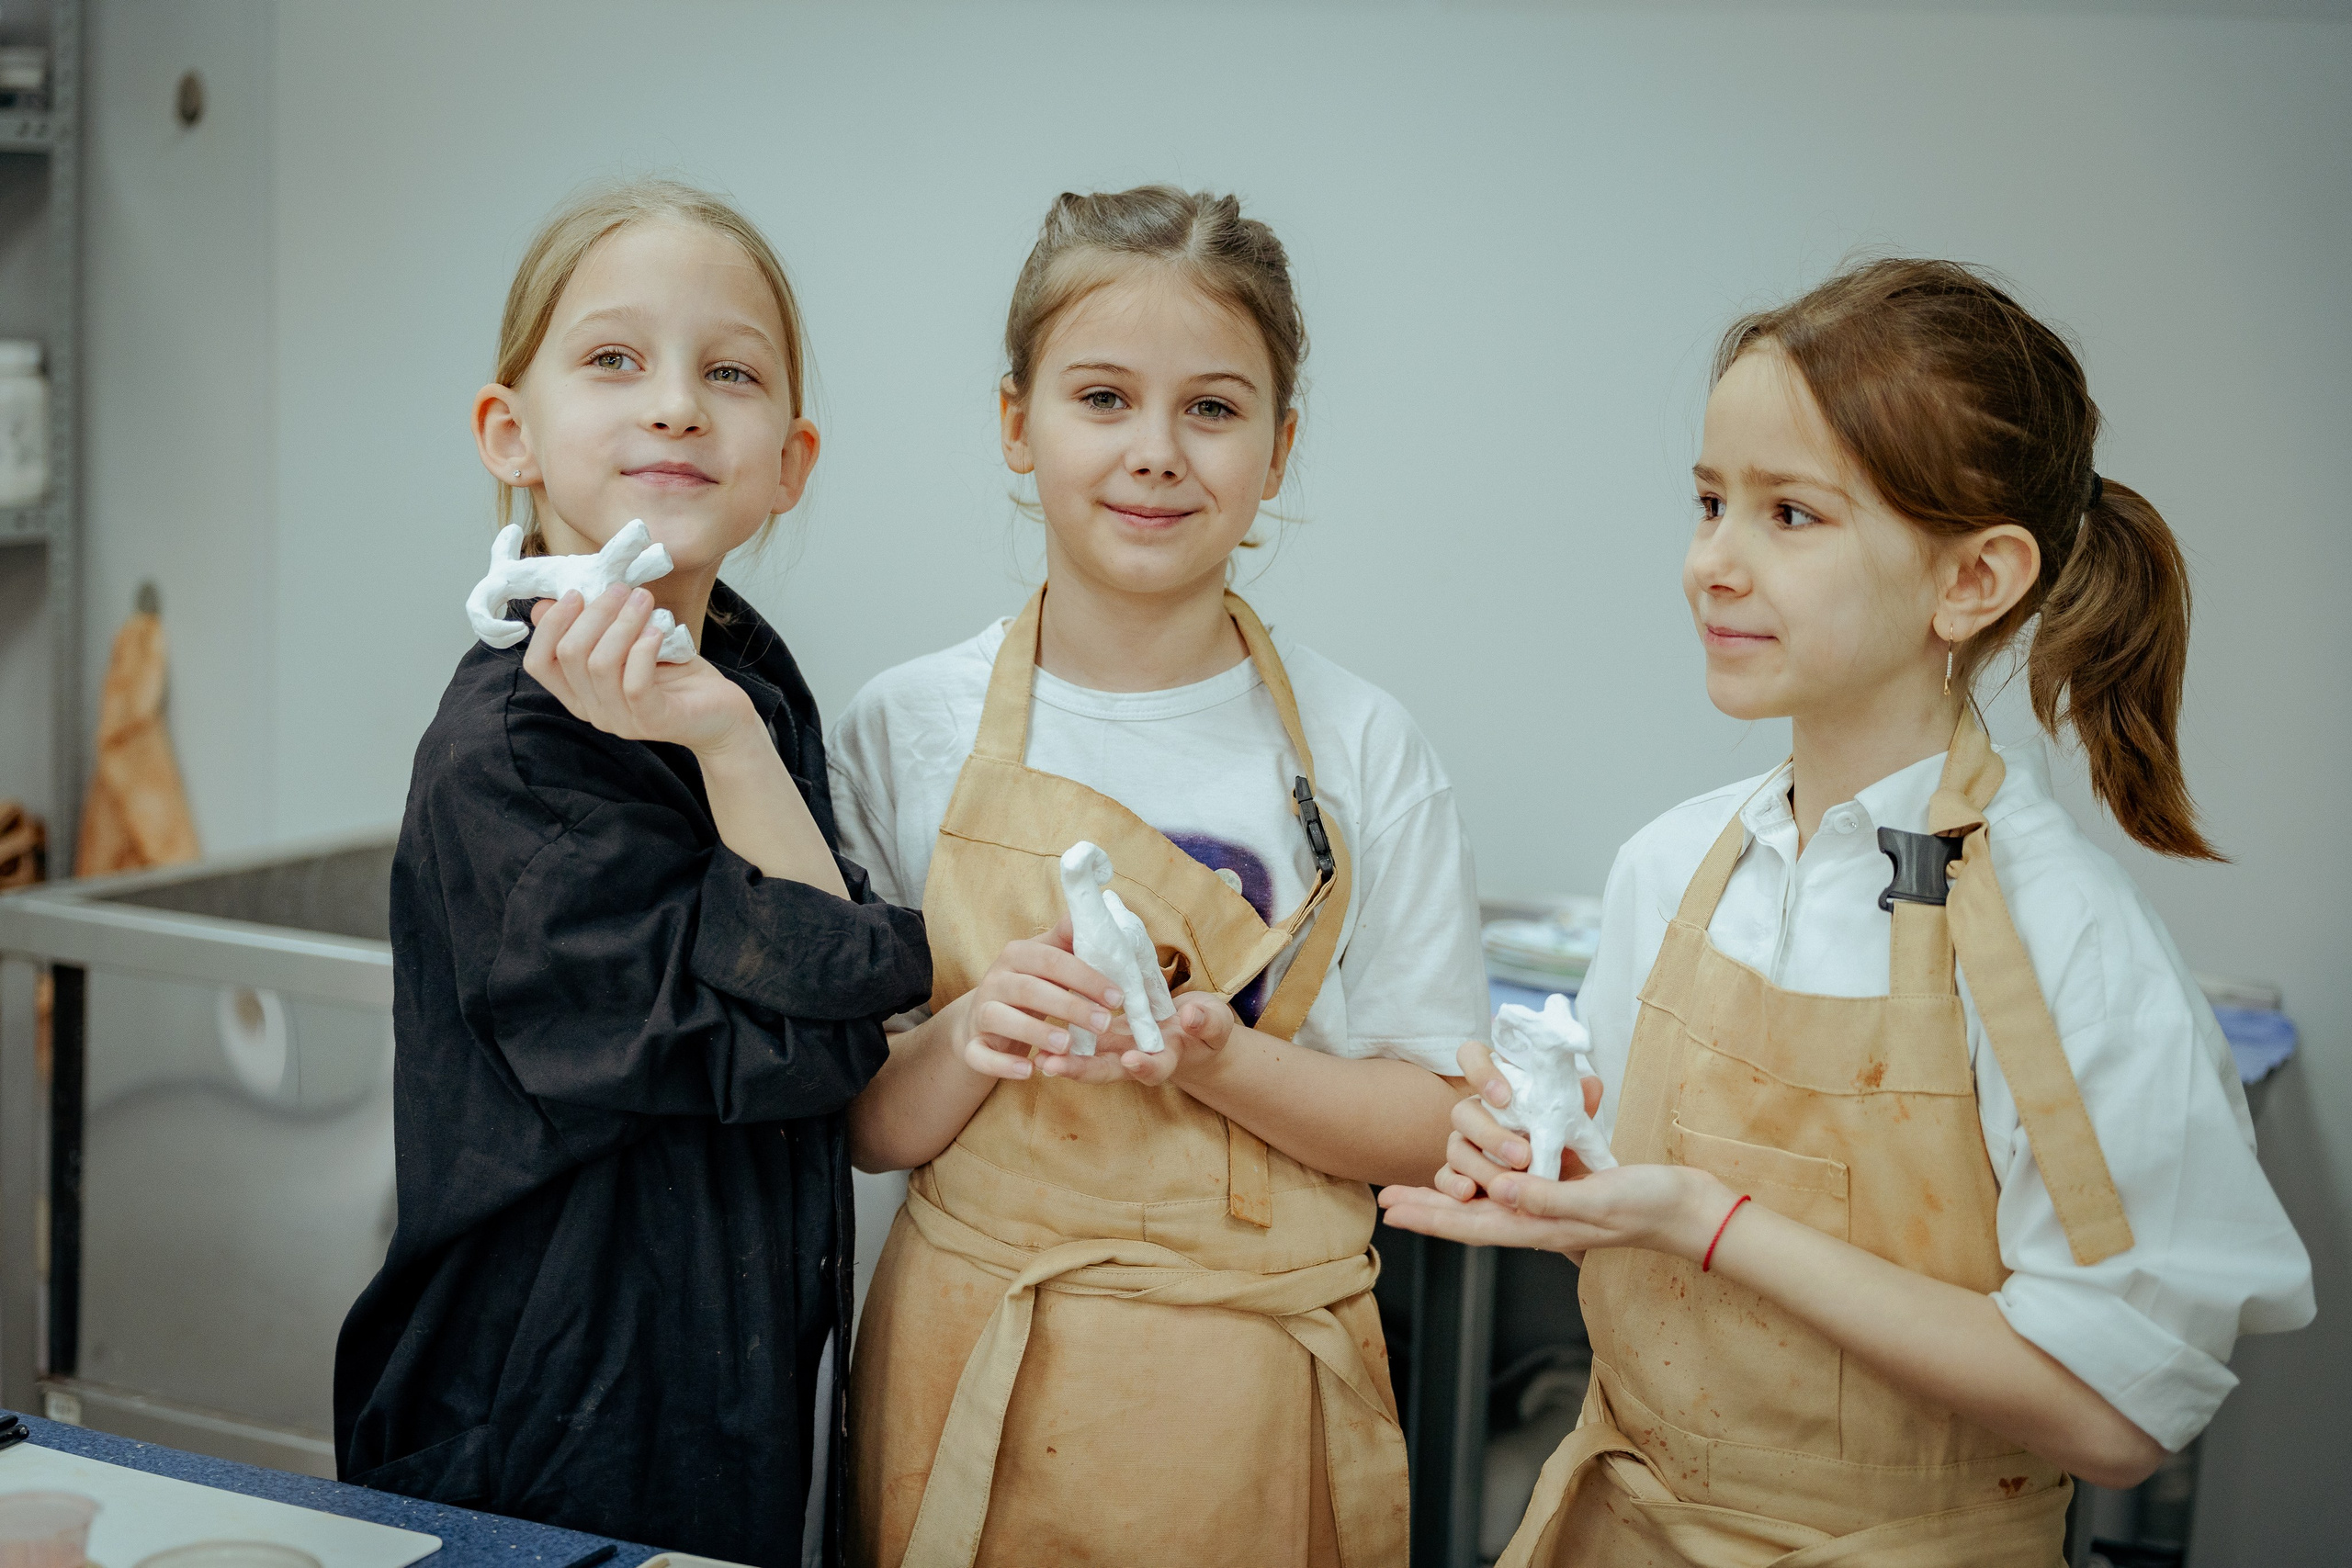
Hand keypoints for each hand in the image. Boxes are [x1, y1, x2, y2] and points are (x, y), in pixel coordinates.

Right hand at [527, 586, 757, 755]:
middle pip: (569, 656)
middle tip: (622, 589)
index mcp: (580, 693)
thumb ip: (594, 628)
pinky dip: (643, 650)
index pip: (539, 664)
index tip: (576, 593)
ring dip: (622, 623)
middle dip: (594, 612)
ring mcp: (622, 720)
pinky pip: (634, 684)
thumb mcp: (628, 644)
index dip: (550, 625)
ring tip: (643, 599)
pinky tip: (658, 630)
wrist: (721, 712)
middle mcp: (593, 710)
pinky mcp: (653, 721)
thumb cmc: (674, 673)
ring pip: (600, 665)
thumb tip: (547, 603)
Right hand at [951, 920, 1123, 1082]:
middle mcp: (995, 979)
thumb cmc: (1030, 985)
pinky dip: (1002, 1064)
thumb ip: (1068, 941)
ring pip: (1001, 1018)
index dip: (1086, 977)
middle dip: (1069, 1006)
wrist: (986, 1018)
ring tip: (1067, 1045)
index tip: (1118, 996)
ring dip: (1035, 1032)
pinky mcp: (972, 1044)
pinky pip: (980, 1054)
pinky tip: (1028, 1071)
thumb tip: (1089, 916)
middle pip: (1030, 989)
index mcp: (1017, 954)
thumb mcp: (1047, 961)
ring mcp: (980, 1012)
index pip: (1053, 961)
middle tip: (1104, 1022)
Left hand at [1023, 987, 1235, 1087]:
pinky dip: (1061, 1036)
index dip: (1144, 1067)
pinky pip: (1081, 1038)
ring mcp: (1117, 1050)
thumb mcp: (1215, 1022)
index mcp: (1166, 1059)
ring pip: (1087, 1058)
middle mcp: (1136, 1060)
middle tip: (1053, 1066)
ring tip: (1037, 1054)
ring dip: (1062, 1058)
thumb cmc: (1207, 1027)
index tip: (1131, 1060)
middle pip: (1107, 1071)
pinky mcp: (1104, 1036)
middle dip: (1081, 1071)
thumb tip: (1191, 1017)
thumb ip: (1206, 1022)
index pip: (1155, 1069)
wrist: (1192, 1029)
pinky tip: (1038, 1027)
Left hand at [1379, 1162, 1732, 1264]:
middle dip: (1427, 1205)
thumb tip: (1501, 1192)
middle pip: (1469, 1213)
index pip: (1471, 1225)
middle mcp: (1537, 1219)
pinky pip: (1518, 1178)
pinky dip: (1493, 1167)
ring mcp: (1550, 1203)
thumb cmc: (1649, 1205)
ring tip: (1419, 1179)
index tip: (1391, 1210)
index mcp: (1539, 1228)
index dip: (1429, 1217)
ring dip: (1453, 1187)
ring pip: (1488, 1196)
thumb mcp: (1599, 1200)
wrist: (1688, 1207)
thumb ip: (1550, 1198)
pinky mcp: (1565, 1185)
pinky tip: (1481, 1158)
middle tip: (1385, 1196)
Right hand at [1438, 1040, 1603, 1197]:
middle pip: (1462, 1111)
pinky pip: (1442, 1177)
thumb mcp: (1570, 1126)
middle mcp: (1475, 1113)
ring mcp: (1462, 1144)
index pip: (1471, 1058)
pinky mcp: (1455, 1175)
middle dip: (1490, 1134)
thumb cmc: (1555, 1143)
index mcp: (1496, 1088)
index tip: (1504, 1096)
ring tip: (1506, 1183)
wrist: (1553, 1183)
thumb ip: (1578, 1105)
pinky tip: (1469, 1193)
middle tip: (1522, 1155)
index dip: (1479, 1071)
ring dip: (1480, 1165)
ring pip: (1454, 1148)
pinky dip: (1453, 1184)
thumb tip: (1592, 1085)